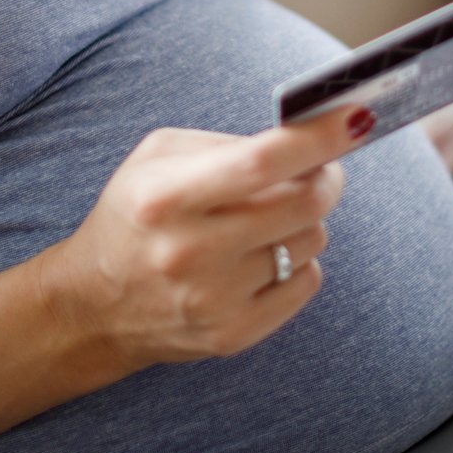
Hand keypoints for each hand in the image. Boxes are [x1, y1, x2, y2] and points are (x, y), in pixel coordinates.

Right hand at [37, 105, 372, 370]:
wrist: (94, 305)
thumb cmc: (136, 214)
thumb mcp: (159, 158)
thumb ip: (230, 143)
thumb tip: (307, 139)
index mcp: (165, 196)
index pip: (260, 162)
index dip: (318, 138)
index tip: (359, 117)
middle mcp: (189, 251)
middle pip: (303, 204)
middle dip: (327, 177)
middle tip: (322, 169)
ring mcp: (213, 300)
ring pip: (311, 240)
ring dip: (305, 221)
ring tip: (269, 219)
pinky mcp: (232, 336)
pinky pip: (306, 281)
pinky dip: (299, 261)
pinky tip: (264, 256)